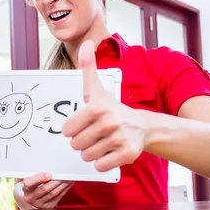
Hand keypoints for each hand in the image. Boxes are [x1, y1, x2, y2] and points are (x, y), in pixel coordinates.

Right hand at [20, 172, 73, 208]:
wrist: (33, 196)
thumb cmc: (33, 184)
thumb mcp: (31, 178)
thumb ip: (37, 174)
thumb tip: (49, 167)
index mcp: (25, 188)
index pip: (28, 183)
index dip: (39, 178)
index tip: (48, 174)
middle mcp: (30, 198)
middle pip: (44, 188)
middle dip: (55, 180)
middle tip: (63, 174)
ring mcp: (39, 204)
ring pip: (53, 193)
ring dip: (62, 184)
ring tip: (68, 178)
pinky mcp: (48, 206)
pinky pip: (58, 197)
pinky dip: (64, 189)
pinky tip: (67, 183)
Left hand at [62, 40, 147, 171]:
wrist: (142, 126)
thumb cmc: (112, 108)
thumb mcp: (97, 89)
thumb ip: (88, 67)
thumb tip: (86, 43)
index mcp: (96, 108)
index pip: (67, 130)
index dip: (73, 129)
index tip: (84, 124)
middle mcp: (108, 123)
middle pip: (76, 144)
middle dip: (82, 142)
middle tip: (94, 134)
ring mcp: (118, 139)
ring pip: (87, 156)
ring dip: (91, 152)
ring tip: (102, 142)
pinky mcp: (126, 154)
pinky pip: (100, 166)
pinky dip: (102, 163)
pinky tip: (109, 152)